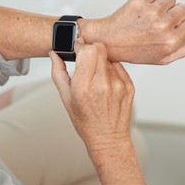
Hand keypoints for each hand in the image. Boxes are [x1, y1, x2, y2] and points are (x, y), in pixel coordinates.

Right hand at [50, 38, 133, 152]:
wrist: (107, 137)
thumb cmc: (85, 121)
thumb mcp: (66, 99)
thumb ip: (58, 73)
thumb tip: (54, 54)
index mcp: (84, 87)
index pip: (86, 50)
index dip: (80, 46)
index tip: (76, 48)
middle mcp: (102, 84)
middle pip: (99, 48)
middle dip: (90, 49)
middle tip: (85, 59)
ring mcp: (118, 85)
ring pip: (108, 57)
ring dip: (100, 61)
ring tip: (95, 78)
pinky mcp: (129, 86)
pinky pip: (118, 67)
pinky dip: (110, 70)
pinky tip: (105, 83)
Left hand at [81, 0, 184, 64]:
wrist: (107, 41)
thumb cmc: (132, 51)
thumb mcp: (162, 58)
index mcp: (171, 42)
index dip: (183, 26)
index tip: (172, 30)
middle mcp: (164, 26)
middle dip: (174, 16)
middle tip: (157, 26)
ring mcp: (152, 12)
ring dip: (161, 7)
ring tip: (147, 20)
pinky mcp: (141, 0)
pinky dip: (148, 2)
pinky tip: (139, 15)